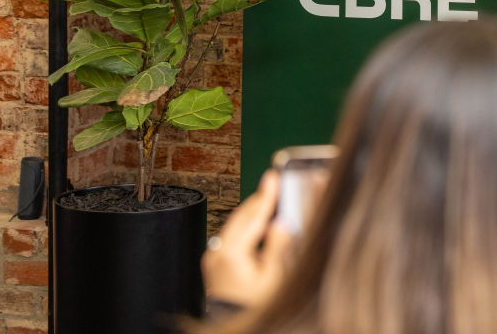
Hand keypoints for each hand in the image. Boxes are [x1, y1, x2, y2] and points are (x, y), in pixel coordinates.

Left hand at [202, 170, 294, 307]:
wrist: (234, 328)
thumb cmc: (253, 308)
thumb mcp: (273, 280)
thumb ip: (277, 249)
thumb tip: (282, 223)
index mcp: (232, 254)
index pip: (253, 216)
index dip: (266, 195)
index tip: (273, 177)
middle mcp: (218, 254)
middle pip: (241, 216)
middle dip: (259, 199)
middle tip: (273, 183)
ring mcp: (213, 259)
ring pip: (235, 224)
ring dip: (252, 212)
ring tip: (268, 200)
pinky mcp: (214, 265)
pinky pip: (231, 235)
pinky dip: (245, 225)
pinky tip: (256, 224)